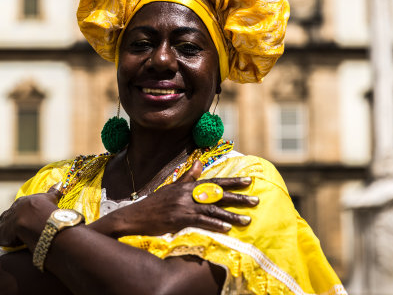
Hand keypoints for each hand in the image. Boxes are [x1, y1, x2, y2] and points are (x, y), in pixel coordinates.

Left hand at [0, 184, 62, 251]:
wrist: (34, 219)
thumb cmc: (44, 208)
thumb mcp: (50, 198)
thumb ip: (54, 191)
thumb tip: (60, 182)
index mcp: (22, 203)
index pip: (19, 206)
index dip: (20, 211)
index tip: (22, 214)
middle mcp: (11, 212)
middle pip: (7, 216)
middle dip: (8, 220)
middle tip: (9, 226)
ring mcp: (4, 223)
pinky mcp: (0, 236)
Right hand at [94, 161, 258, 237]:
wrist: (136, 215)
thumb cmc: (156, 203)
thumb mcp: (172, 187)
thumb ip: (189, 176)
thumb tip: (201, 163)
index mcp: (188, 186)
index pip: (215, 182)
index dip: (233, 182)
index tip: (250, 181)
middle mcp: (188, 194)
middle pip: (218, 195)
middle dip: (238, 198)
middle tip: (256, 201)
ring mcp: (184, 206)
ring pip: (212, 210)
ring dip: (231, 215)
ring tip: (247, 220)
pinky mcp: (179, 219)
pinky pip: (200, 221)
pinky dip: (214, 225)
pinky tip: (226, 228)